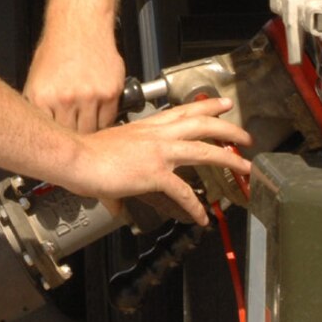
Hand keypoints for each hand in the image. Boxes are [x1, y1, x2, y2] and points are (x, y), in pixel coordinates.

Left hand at [25, 26, 126, 131]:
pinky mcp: (110, 93)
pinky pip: (109, 119)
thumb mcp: (36, 78)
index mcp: (42, 97)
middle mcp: (65, 99)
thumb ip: (39, 106)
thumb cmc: (57, 48)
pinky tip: (98, 112)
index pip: (49, 134)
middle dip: (73, 136)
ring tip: (86, 123)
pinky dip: (104, 119)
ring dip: (90, 128)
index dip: (55, 141)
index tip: (59, 145)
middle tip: (75, 135)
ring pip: (92, 130)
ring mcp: (89, 97)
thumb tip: (40, 127)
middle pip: (71, 136)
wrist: (80, 25)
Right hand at [55, 97, 250, 224]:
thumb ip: (123, 168)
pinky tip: (203, 217)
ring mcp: (159, 153)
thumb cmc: (87, 153)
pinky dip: (195, 206)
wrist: (76, 157)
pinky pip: (183, 192)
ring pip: (204, 150)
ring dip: (229, 158)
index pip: (184, 111)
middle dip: (229, 129)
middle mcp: (157, 135)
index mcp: (148, 127)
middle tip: (246, 136)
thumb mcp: (112, 149)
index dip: (207, 106)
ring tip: (246, 167)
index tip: (223, 104)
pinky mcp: (154, 173)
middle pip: (202, 124)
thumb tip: (120, 196)